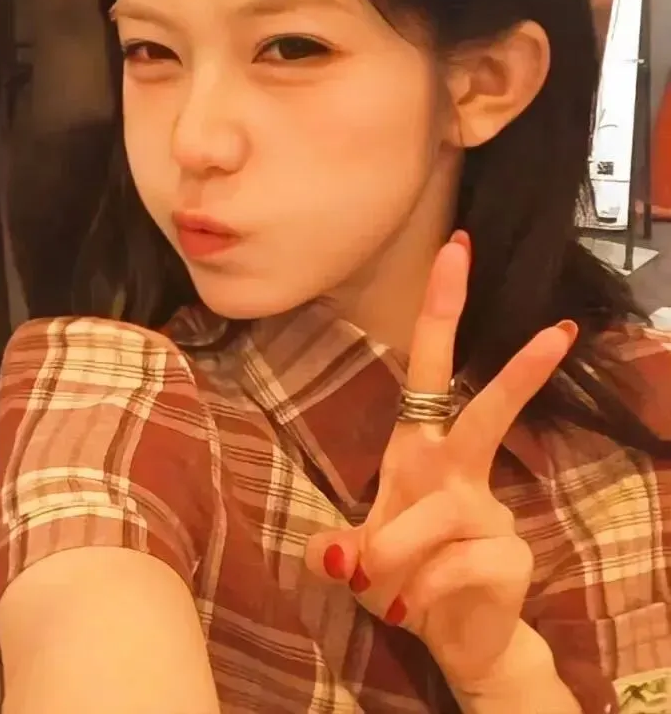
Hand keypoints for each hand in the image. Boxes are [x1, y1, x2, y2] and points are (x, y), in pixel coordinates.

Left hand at [304, 232, 576, 693]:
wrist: (452, 642)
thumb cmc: (402, 577)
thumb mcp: (353, 557)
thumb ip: (334, 549)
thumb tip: (334, 553)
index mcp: (422, 449)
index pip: (432, 367)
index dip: (441, 309)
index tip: (455, 249)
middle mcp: (461, 471)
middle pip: (489, 411)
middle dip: (520, 370)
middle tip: (558, 329)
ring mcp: (492, 512)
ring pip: (437, 515)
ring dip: (392, 553)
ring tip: (377, 585)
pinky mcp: (511, 557)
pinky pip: (452, 565)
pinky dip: (415, 592)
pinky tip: (411, 610)